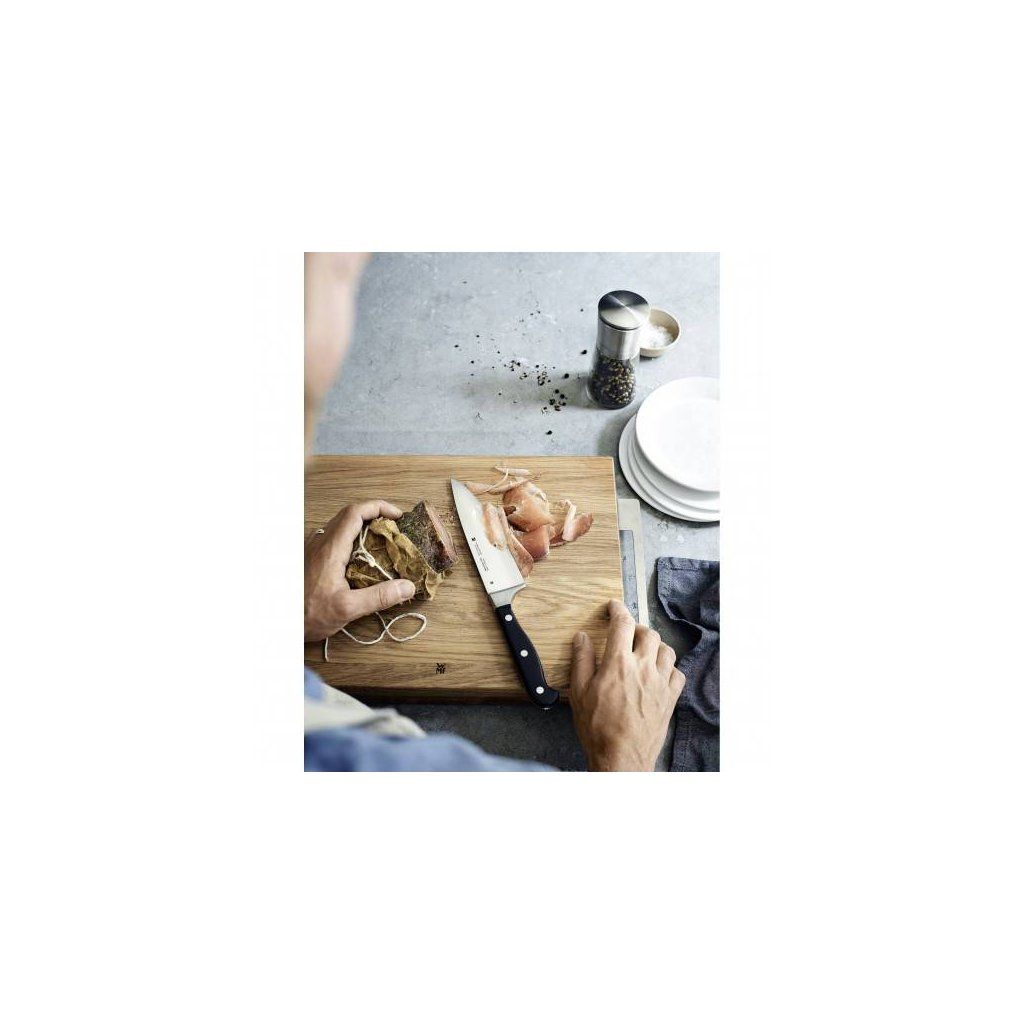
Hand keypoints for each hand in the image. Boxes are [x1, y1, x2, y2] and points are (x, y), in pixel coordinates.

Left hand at [305, 500, 415, 641]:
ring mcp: (313, 548)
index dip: (379, 507)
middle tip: (394, 529)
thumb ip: (378, 597)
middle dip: (375, 516)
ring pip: (341, 526)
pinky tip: (361, 558)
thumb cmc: (307, 614)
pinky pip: (334, 538)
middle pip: (350, 515)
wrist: (278, 622)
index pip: (355, 512)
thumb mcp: (347, 609)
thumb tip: (407, 587)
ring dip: (364, 527)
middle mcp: (320, 542)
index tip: (397, 517)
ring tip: (382, 542)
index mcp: (330, 548)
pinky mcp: (311, 558)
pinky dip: (353, 539)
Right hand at [569, 600, 684, 771]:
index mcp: (618, 663)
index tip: (614, 606)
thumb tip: (582, 638)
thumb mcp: (578, 693)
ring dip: (655, 646)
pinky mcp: (670, 698)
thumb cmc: (598, 728)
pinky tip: (658, 673)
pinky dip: (669, 668)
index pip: (622, 623)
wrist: (621, 757)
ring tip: (644, 652)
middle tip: (627, 634)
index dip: (618, 609)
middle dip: (637, 629)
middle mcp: (643, 667)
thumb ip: (582, 661)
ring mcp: (660, 683)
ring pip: (667, 650)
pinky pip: (677, 673)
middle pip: (648, 633)